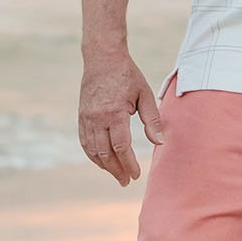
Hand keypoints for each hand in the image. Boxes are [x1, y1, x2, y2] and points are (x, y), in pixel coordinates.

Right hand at [78, 53, 165, 185]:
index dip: (129, 164)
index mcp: (114, 113)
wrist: (102, 59)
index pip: (121, 147)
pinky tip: (102, 162)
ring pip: (92, 150)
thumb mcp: (145, 94)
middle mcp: (97, 118)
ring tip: (117, 174)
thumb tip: (159, 142)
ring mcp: (86, 118)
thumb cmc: (127, 75)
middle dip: (116, 170)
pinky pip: (85, 141)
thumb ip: (152, 119)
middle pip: (105, 153)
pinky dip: (92, 155)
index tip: (137, 175)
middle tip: (127, 181)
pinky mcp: (81, 116)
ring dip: (104, 166)